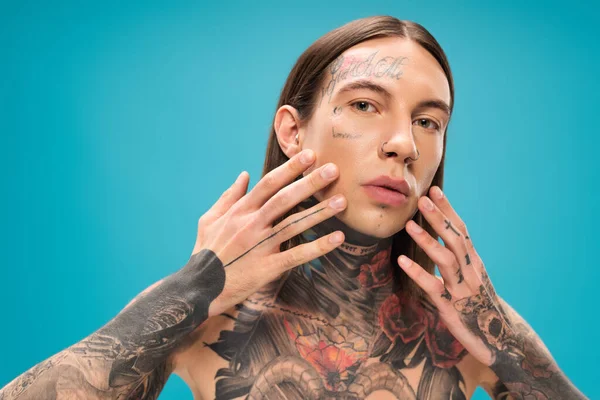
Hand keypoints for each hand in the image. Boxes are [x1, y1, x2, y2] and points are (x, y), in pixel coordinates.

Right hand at [192, 149, 346, 317]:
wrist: (198, 288)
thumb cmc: (205, 252)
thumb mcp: (209, 219)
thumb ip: (228, 196)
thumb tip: (245, 174)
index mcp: (238, 212)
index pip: (268, 184)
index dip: (290, 169)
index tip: (309, 155)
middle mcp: (250, 225)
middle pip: (284, 199)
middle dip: (309, 183)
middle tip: (333, 170)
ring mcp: (259, 247)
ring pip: (293, 225)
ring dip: (319, 212)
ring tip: (341, 201)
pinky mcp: (267, 268)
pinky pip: (296, 255)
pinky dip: (318, 247)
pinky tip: (337, 238)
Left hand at [397, 186, 512, 366]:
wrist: (499, 340)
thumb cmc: (479, 305)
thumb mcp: (472, 278)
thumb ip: (459, 259)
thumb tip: (443, 236)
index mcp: (475, 262)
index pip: (462, 230)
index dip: (448, 210)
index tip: (435, 191)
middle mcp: (471, 272)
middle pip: (455, 239)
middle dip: (439, 218)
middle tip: (422, 200)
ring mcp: (462, 289)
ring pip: (446, 260)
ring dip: (427, 241)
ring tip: (409, 224)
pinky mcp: (451, 307)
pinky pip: (433, 287)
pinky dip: (418, 272)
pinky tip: (402, 260)